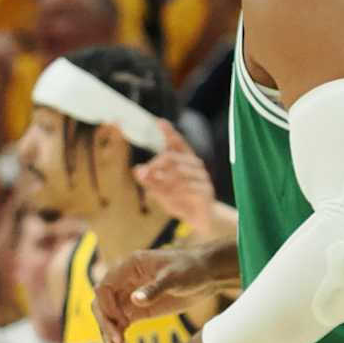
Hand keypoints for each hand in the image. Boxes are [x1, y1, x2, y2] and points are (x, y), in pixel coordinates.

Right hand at [95, 244, 218, 342]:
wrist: (208, 275)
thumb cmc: (192, 269)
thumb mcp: (175, 277)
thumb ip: (155, 288)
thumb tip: (134, 300)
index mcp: (129, 267)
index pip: (104, 289)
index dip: (107, 307)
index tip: (121, 324)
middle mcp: (124, 282)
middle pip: (102, 306)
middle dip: (107, 326)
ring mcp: (129, 297)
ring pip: (110, 320)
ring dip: (111, 339)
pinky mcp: (138, 311)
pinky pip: (121, 327)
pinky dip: (120, 342)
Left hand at [136, 120, 218, 234]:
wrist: (201, 220)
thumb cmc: (181, 201)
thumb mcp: (161, 191)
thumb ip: (150, 181)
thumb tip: (137, 169)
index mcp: (184, 160)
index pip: (177, 143)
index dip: (169, 132)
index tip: (159, 122)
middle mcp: (195, 165)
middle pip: (171, 157)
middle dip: (155, 165)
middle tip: (143, 173)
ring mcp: (202, 176)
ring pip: (178, 173)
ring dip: (165, 183)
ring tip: (162, 192)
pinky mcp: (206, 190)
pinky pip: (187, 188)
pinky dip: (177, 193)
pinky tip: (175, 199)